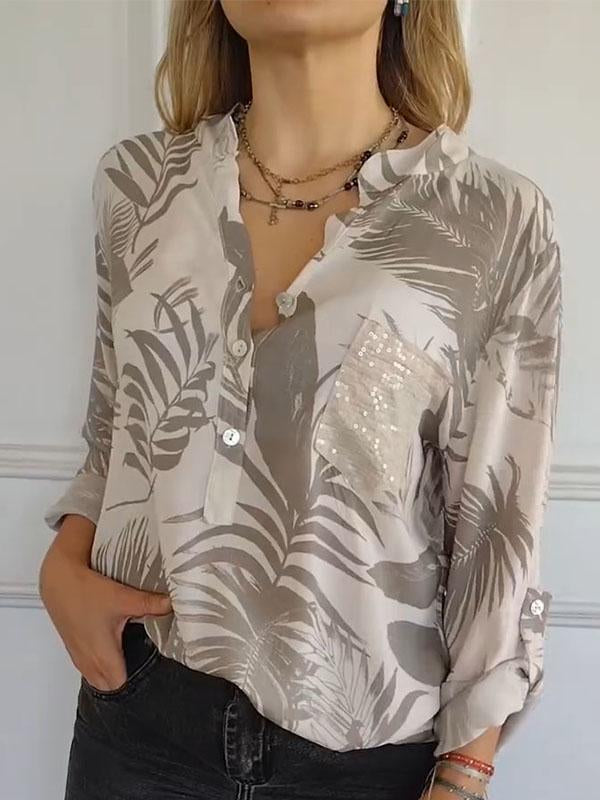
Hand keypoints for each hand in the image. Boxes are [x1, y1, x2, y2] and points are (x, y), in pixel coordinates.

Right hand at [39, 515, 171, 690]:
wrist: (59, 580)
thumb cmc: (88, 591)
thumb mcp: (123, 597)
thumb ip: (150, 604)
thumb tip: (173, 604)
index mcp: (103, 653)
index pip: (118, 685)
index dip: (134, 683)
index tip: (149, 675)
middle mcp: (88, 658)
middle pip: (106, 685)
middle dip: (122, 681)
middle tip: (140, 667)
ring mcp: (78, 653)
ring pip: (94, 676)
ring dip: (108, 673)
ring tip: (126, 660)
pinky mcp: (72, 645)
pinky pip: (85, 666)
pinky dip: (96, 665)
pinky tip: (108, 649)